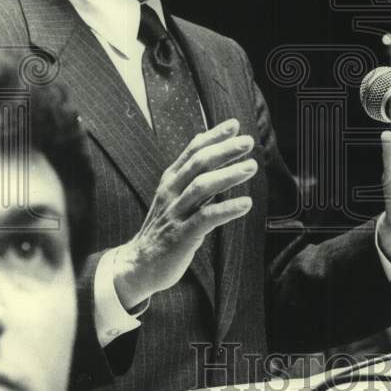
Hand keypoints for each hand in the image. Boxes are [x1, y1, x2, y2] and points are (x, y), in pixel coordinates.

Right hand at [113, 118, 257, 309]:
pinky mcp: (182, 235)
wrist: (139, 265)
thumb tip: (206, 141)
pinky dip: (227, 209)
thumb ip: (191, 171)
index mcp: (170, 180)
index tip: (235, 125)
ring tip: (251, 167)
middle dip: (224, 150)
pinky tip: (246, 203)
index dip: (213, 136)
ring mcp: (176, 213)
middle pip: (198, 164)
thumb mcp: (173, 195)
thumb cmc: (163, 227)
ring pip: (202, 187)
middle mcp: (171, 192)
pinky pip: (206, 218)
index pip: (192, 151)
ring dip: (228, 175)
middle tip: (248, 142)